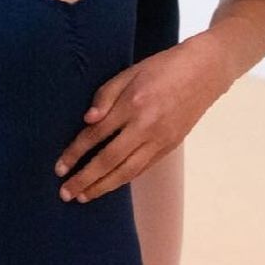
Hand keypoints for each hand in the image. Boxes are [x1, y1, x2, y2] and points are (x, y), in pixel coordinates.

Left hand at [54, 32, 230, 202]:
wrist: (204, 71)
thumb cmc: (162, 67)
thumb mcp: (130, 72)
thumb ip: (105, 95)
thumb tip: (87, 121)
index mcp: (133, 105)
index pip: (96, 135)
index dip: (75, 153)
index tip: (60, 167)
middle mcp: (146, 127)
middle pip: (109, 160)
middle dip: (85, 179)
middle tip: (66, 193)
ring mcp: (160, 140)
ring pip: (128, 171)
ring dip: (104, 186)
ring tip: (84, 197)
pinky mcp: (170, 146)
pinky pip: (143, 168)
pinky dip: (125, 179)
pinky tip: (110, 185)